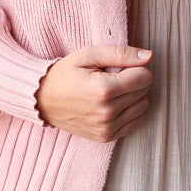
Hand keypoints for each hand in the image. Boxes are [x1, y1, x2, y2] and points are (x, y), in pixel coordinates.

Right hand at [35, 45, 152, 142]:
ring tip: (111, 91)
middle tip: (112, 77)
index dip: (135, 67)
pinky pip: (135, 121)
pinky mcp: (106, 137)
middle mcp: (108, 112)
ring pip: (142, 106)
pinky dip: (129, 111)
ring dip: (133, 96)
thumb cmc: (65, 73)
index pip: (145, 77)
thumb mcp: (88, 54)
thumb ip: (120, 54)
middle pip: (144, 91)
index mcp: (104, 90)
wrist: (42, 100)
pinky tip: (112, 104)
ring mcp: (107, 128)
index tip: (118, 67)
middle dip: (133, 80)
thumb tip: (148, 57)